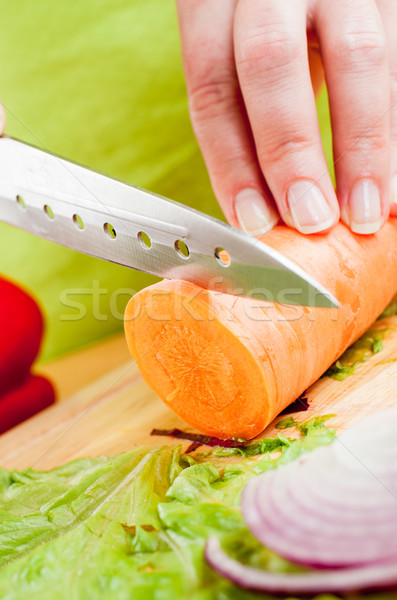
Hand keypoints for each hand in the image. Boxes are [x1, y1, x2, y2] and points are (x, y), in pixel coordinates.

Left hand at [176, 0, 396, 234]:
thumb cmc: (261, 24)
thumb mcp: (237, 55)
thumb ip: (246, 116)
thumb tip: (264, 211)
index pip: (213, 85)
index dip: (231, 163)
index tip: (255, 221)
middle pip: (272, 61)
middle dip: (292, 153)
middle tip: (311, 220)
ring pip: (359, 56)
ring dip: (364, 147)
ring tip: (365, 212)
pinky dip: (395, 125)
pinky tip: (391, 179)